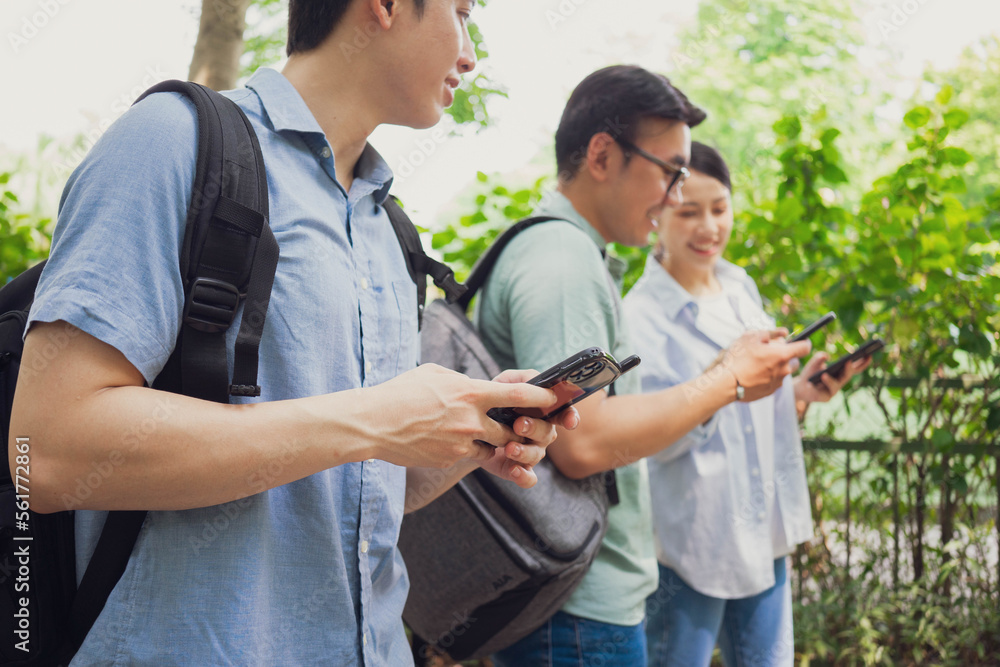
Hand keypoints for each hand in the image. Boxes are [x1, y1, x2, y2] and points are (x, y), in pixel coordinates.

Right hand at [367, 364, 571, 481]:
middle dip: (517, 429)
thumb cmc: (401, 392)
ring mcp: (461, 443)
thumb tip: (475, 385)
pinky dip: (464, 448)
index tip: (553, 397)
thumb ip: (461, 381)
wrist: (373, 423)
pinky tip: (443, 439)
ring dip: (490, 440)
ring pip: (491, 445)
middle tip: (517, 424)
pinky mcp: (450, 459)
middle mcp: (471, 420)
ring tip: (472, 430)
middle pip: (511, 429)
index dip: (541, 397)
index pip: (518, 394)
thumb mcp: (434, 374)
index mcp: (471, 393)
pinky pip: (468, 455)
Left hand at [478, 369, 579, 487]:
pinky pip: (528, 478)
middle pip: (548, 433)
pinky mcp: (516, 469)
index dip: (570, 417)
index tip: (569, 421)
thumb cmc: (492, 400)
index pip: (564, 414)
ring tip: (509, 447)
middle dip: (535, 428)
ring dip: (525, 451)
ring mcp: (530, 452)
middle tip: (518, 424)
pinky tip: (514, 469)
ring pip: (537, 455)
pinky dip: (523, 476)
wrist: (466, 424)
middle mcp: (540, 434)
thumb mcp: (505, 383)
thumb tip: (540, 383)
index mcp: (542, 412)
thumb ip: (523, 379)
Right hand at [720, 329, 811, 401]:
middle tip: (770, 353)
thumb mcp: (751, 337)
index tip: (801, 341)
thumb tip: (784, 332)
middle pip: (794, 362)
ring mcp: (777, 383)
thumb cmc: (738, 358)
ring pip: (782, 372)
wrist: (726, 383)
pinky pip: (773, 382)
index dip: (804, 343)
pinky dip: (767, 377)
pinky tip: (753, 374)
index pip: (805, 348)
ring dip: (775, 367)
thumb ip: (771, 333)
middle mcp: (784, 370)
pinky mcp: (769, 392)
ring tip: (757, 364)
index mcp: (782, 355)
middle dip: (786, 356)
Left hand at [794, 352, 872, 404]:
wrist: (801, 387)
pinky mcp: (827, 397)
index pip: (855, 367)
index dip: (863, 362)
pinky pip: (826, 390)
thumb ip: (819, 358)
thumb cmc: (811, 373)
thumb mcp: (814, 363)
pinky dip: (826, 382)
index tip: (869, 354)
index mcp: (841, 372)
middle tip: (849, 361)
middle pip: (849, 374)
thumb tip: (826, 356)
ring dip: (836, 376)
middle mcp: (840, 381)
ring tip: (832, 369)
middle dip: (850, 368)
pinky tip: (821, 377)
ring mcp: (834, 389)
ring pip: (839, 383)